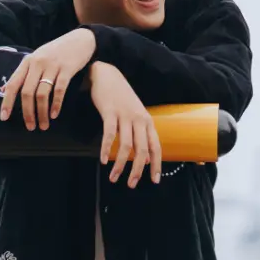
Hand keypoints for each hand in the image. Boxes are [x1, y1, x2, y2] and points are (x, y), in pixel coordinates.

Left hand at [1, 29, 95, 130]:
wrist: (80, 39)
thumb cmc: (57, 51)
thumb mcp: (37, 58)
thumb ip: (22, 73)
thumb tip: (5, 89)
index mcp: (28, 62)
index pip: (13, 84)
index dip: (7, 102)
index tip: (4, 118)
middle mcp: (38, 63)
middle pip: (27, 92)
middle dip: (27, 113)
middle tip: (30, 127)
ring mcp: (53, 66)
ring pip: (42, 94)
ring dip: (42, 113)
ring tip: (43, 125)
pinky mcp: (67, 69)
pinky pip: (59, 90)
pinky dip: (56, 104)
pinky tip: (55, 115)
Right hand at [88, 62, 161, 186]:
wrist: (106, 74)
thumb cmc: (121, 97)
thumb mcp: (135, 115)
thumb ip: (141, 136)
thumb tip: (145, 159)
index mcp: (147, 121)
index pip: (156, 146)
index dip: (156, 164)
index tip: (154, 180)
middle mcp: (139, 119)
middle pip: (142, 149)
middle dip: (137, 170)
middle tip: (131, 185)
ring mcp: (125, 115)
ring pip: (126, 145)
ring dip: (120, 164)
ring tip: (113, 178)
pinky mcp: (110, 112)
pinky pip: (109, 134)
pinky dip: (106, 149)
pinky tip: (103, 160)